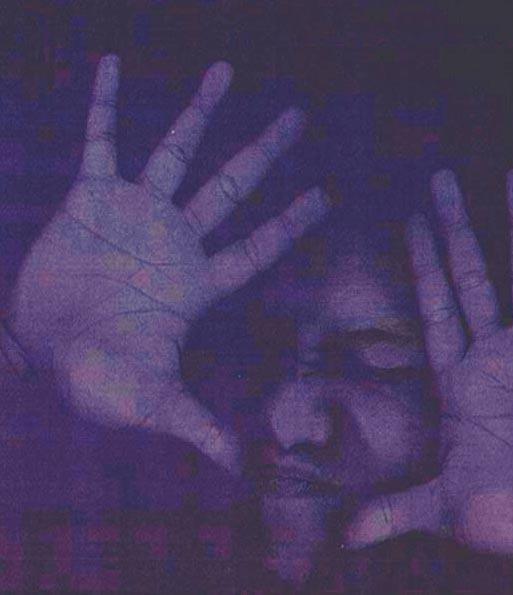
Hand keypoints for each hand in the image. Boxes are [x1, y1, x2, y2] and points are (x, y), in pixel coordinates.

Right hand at [8, 55, 328, 473]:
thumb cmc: (99, 380)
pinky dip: (104, 107)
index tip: (326, 192)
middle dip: (264, 152)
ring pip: (177, 152)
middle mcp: (177, 239)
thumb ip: (200, 427)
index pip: (257, 246)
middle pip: (232, 186)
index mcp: (198, 282)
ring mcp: (136, 214)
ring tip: (225, 72)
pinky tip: (110, 68)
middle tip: (298, 117)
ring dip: (199, 113)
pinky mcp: (91, 199)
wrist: (44, 352)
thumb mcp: (152, 403)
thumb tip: (246, 471)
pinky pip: (100, 143)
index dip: (291, 221)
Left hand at [346, 167, 512, 555]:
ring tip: (510, 176)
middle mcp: (497, 350)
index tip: (408, 222)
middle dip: (456, 227)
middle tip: (441, 180)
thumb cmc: (512, 513)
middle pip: (470, 274)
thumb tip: (341, 537)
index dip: (421, 263)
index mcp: (460, 376)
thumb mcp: (445, 509)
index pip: (435, 304)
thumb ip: (393, 513)